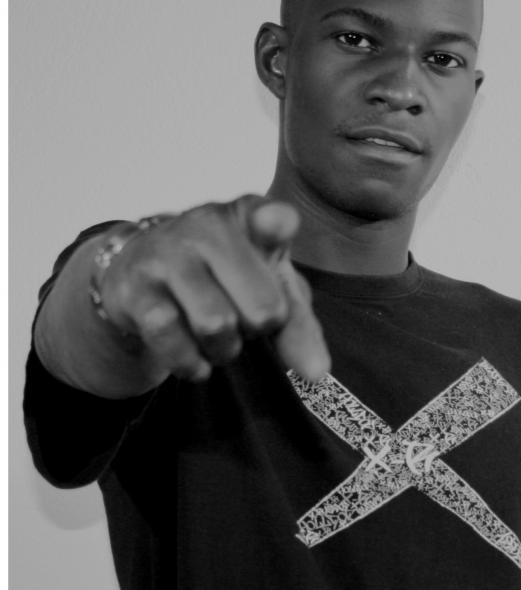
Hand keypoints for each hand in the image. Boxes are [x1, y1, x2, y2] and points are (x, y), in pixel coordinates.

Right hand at [97, 194, 329, 382]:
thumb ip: (298, 326)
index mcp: (250, 217)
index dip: (276, 223)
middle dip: (258, 330)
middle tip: (243, 320)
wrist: (141, 271)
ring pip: (215, 325)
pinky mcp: (134, 288)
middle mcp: (207, 225)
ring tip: (220, 340)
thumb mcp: (269, 290)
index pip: (271, 218)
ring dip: (225, 350)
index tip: (278, 225)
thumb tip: (316, 372)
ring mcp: (167, 254)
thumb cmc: (222, 277)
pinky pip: (171, 339)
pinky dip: (190, 363)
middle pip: (262, 308)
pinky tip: (195, 358)